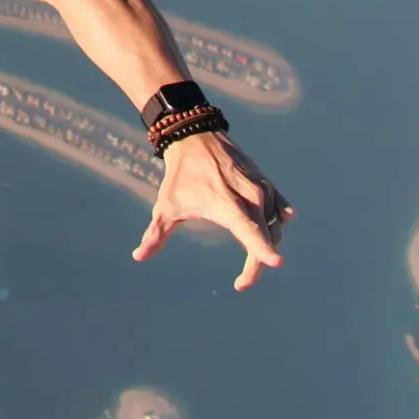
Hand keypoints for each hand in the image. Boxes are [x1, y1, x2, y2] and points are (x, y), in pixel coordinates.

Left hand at [134, 131, 292, 292]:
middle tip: (241, 282)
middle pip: (266, 238)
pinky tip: (272, 229)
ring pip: (275, 227)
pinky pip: (281, 210)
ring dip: (267, 244)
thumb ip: (156, 235)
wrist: (195, 136)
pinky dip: (277, 224)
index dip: (262, 249)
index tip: (276, 263)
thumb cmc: (180, 175)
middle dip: (258, 263)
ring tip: (250, 255)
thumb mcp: (165, 206)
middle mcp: (250, 196)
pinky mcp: (267, 183)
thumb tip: (137, 256)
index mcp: (226, 204)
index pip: (249, 230)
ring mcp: (261, 188)